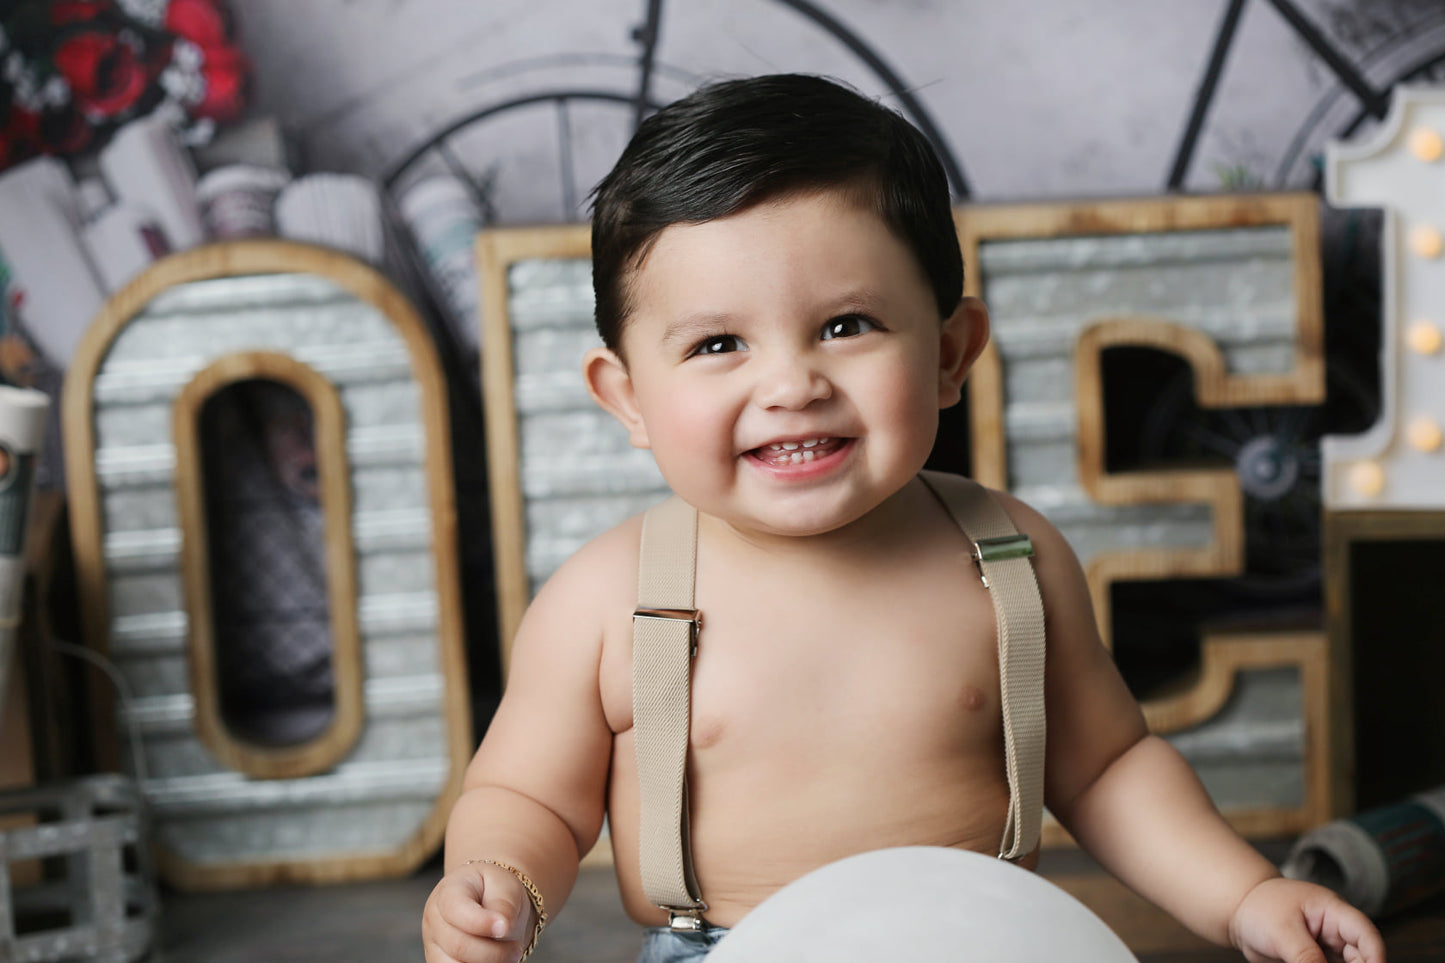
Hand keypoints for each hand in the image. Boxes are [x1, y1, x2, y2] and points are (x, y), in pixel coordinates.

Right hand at [423, 861, 537, 962]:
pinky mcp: (439, 962)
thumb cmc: (495, 892)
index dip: (482, 923)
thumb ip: (504, 904)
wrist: (491, 903)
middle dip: (494, 952)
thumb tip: (503, 927)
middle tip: (516, 948)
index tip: (504, 928)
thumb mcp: (505, 887)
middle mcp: (434, 920)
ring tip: (507, 955)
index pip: (456, 910)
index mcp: (448, 892)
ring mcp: (433, 945)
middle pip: (458, 946)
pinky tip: (493, 960)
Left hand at [1228, 876, 1386, 962]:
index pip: (1366, 934)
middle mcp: (1336, 932)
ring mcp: (1328, 949)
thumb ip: (1306, 957)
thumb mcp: (1282, 932)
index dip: (1376, 956)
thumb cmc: (1260, 908)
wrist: (1239, 913)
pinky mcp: (1316, 962)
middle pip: (1362, 958)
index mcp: (1333, 911)